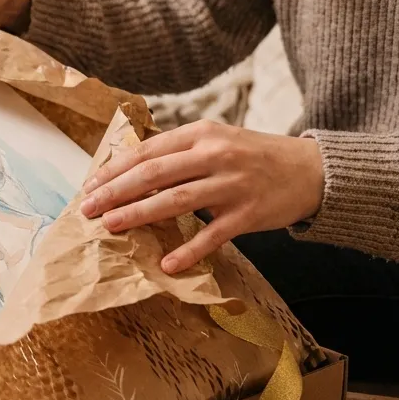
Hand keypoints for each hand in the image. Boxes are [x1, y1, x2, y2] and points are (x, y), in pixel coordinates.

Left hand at [80, 121, 324, 273]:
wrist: (311, 170)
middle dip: (115, 192)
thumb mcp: (217, 140)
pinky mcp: (248, 214)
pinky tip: (167, 265)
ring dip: (139, 215)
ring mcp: (232, 185)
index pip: (148, 151)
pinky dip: (188, 251)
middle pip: (154, 174)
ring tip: (111, 227)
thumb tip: (129, 168)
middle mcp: (214, 155)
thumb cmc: (254, 156)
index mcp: (201, 134)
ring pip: (176, 200)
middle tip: (88, 209)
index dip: (115, 169)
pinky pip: (212, 235)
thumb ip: (179, 151)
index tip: (90, 186)